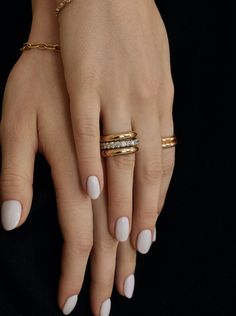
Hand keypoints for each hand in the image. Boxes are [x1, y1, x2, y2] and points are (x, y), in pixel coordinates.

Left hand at [0, 49, 137, 315]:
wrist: (73, 38)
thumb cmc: (36, 79)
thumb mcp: (14, 124)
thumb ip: (18, 176)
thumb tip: (14, 223)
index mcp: (72, 166)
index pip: (77, 235)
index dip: (74, 272)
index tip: (71, 303)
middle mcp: (103, 165)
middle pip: (109, 232)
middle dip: (107, 271)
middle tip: (110, 302)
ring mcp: (124, 148)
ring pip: (132, 211)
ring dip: (129, 248)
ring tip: (131, 274)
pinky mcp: (135, 134)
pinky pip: (148, 180)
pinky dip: (147, 209)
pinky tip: (148, 222)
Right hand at [58, 0, 174, 250]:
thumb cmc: (127, 33)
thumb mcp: (154, 71)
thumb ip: (151, 112)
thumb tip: (150, 144)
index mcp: (158, 106)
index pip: (163, 168)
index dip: (157, 205)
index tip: (149, 238)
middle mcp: (144, 106)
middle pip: (146, 175)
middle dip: (142, 219)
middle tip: (138, 254)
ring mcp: (116, 94)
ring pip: (123, 160)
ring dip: (121, 202)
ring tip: (119, 238)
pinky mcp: (86, 82)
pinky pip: (90, 129)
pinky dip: (92, 162)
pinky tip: (90, 191)